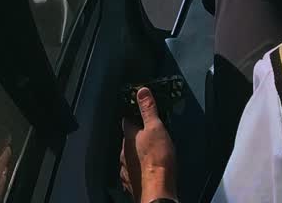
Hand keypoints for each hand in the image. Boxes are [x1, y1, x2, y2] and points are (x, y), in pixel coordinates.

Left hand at [120, 87, 177, 202]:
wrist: (157, 190)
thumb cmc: (157, 160)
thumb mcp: (156, 128)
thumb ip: (148, 109)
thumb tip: (141, 92)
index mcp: (129, 137)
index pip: (126, 121)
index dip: (133, 115)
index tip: (138, 111)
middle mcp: (124, 152)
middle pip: (128, 139)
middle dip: (137, 135)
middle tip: (149, 132)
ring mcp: (126, 168)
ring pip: (129, 155)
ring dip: (137, 153)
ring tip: (150, 151)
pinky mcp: (131, 182)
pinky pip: (133, 171)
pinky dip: (139, 168)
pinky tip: (147, 168)